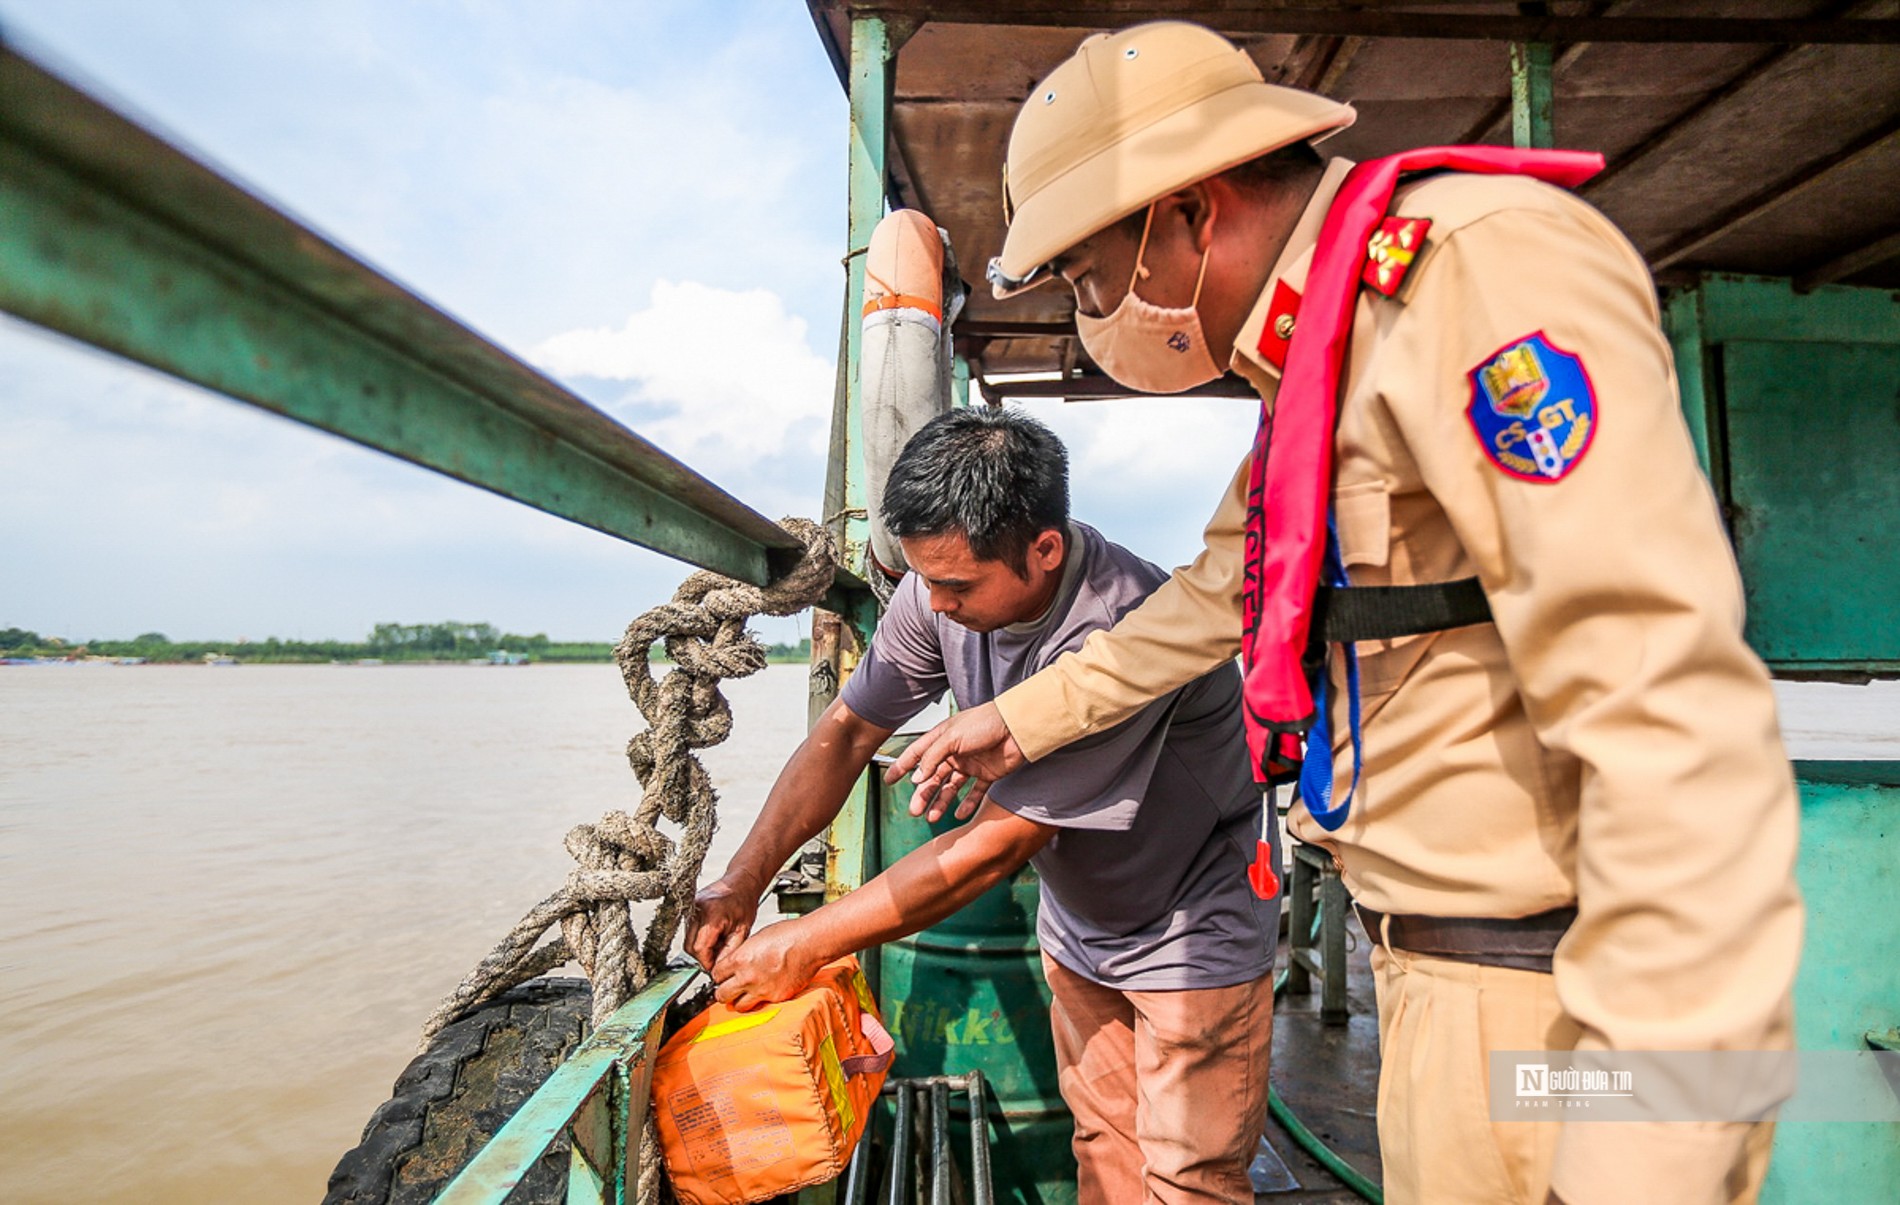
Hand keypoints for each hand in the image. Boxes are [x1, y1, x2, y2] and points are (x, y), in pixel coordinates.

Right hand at [684, 874, 760, 970]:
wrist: (741, 882)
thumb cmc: (745, 902)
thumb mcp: (742, 931)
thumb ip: (729, 952)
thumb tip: (717, 970)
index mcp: (712, 916)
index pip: (700, 949)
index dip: (708, 962)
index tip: (716, 967)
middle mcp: (697, 910)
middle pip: (690, 946)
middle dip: (703, 956)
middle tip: (719, 955)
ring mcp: (690, 908)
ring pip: (688, 940)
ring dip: (701, 947)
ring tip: (719, 940)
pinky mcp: (689, 908)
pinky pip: (689, 930)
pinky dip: (699, 937)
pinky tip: (713, 933)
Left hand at [711, 920, 823, 1011]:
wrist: (809, 943)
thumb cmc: (788, 935)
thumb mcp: (756, 938)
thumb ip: (742, 954)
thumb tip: (736, 962)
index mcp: (740, 959)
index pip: (716, 975)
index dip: (719, 976)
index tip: (722, 976)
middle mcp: (747, 977)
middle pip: (721, 995)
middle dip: (723, 992)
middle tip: (728, 988)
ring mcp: (761, 990)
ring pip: (738, 1006)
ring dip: (739, 1001)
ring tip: (744, 995)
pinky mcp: (776, 998)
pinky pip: (761, 1005)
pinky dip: (761, 1001)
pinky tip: (765, 991)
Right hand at [884, 702, 1025, 820]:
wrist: (1017, 728)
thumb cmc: (986, 723)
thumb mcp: (951, 737)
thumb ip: (931, 757)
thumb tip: (916, 777)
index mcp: (942, 739)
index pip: (916, 755)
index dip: (902, 767)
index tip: (889, 780)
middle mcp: (954, 753)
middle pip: (932, 778)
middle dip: (922, 795)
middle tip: (914, 810)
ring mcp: (970, 764)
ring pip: (950, 788)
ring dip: (940, 803)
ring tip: (932, 818)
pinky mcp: (987, 775)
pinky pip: (974, 793)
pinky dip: (966, 805)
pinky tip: (959, 814)